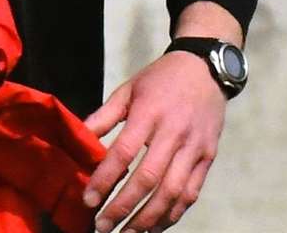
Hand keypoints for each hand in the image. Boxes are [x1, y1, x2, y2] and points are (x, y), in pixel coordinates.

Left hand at [82, 52, 226, 231]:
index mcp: (150, 112)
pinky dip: (173, 214)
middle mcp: (174, 132)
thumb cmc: (160, 80)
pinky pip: (191, 193)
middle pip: (148, 179)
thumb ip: (104, 117)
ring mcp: (194, 147)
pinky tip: (154, 226)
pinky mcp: (208, 157)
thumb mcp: (128, 90)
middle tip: (102, 226)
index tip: (88, 200)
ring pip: (172, 192)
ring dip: (148, 219)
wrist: (205, 69)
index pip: (124, 152)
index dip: (105, 179)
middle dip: (123, 208)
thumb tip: (78, 139)